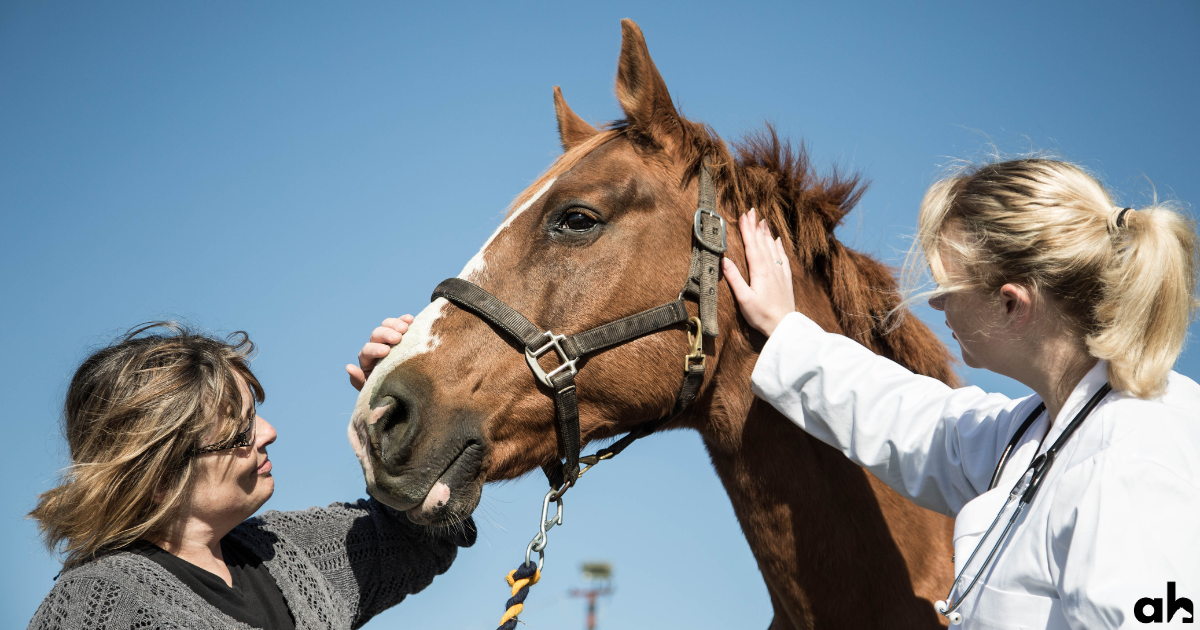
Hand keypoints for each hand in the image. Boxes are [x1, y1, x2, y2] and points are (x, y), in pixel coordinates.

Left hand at [346, 315, 413, 390]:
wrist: (402, 391)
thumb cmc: (384, 391)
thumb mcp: (371, 389)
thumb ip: (359, 380)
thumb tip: (349, 367)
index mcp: (367, 359)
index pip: (367, 350)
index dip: (375, 350)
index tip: (386, 351)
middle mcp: (375, 346)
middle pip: (376, 335)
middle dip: (386, 334)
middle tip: (397, 338)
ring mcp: (388, 339)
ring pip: (386, 326)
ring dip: (395, 324)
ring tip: (405, 327)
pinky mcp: (400, 335)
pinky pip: (400, 324)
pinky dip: (404, 320)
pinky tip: (410, 319)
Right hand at [722, 208, 794, 335]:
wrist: (785, 326)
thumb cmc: (762, 315)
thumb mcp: (744, 299)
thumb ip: (735, 279)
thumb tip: (724, 260)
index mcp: (759, 271)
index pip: (752, 245)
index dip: (747, 230)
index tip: (743, 215)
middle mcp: (771, 268)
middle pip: (762, 242)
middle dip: (756, 226)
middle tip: (752, 211)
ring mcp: (780, 273)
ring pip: (773, 247)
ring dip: (767, 233)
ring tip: (763, 220)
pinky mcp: (785, 279)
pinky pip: (782, 257)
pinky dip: (779, 246)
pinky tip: (777, 240)